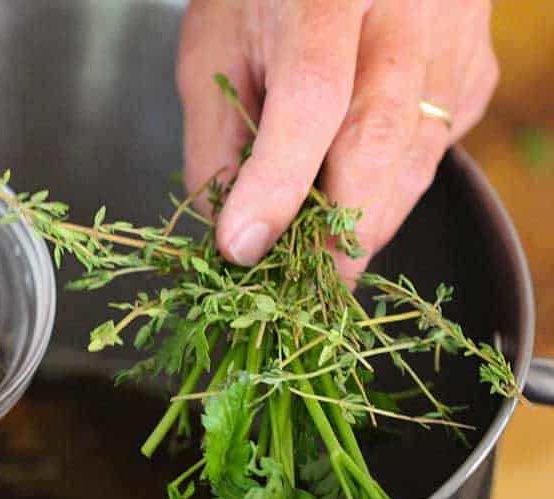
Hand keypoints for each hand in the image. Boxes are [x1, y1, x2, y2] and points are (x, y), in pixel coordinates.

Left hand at [178, 0, 497, 279]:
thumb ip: (217, 132)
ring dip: (370, 220)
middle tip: (303, 281)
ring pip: (419, 156)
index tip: (244, 245)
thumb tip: (233, 222)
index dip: (277, 183)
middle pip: (379, 138)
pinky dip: (397, 187)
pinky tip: (362, 195)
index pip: (310, 99)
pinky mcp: (473, 66)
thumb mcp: (216, 45)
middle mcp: (405, 10)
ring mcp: (452, 38)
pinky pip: (439, 147)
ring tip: (328, 259)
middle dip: (337, 227)